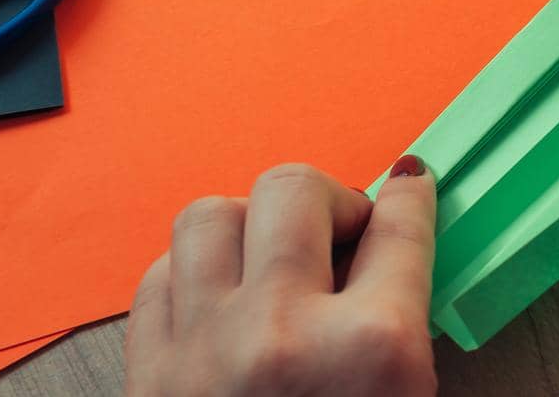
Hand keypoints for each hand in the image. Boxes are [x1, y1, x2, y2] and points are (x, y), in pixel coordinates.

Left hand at [124, 158, 437, 396]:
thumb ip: (402, 326)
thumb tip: (388, 256)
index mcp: (369, 351)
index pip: (400, 227)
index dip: (409, 194)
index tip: (408, 182)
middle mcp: (283, 335)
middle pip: (297, 191)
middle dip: (327, 199)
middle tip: (341, 230)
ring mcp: (205, 350)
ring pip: (211, 216)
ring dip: (249, 227)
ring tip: (269, 256)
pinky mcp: (149, 378)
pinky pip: (158, 278)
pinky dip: (191, 276)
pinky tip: (219, 297)